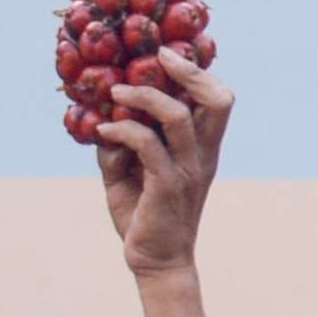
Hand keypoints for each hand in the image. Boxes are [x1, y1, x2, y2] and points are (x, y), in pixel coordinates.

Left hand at [93, 55, 230, 280]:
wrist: (157, 262)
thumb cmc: (145, 216)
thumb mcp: (129, 174)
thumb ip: (120, 145)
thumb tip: (98, 118)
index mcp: (202, 149)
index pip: (219, 100)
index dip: (200, 73)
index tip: (168, 55)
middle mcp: (203, 155)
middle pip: (219, 100)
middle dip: (189, 71)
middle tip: (159, 56)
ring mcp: (187, 169)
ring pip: (179, 116)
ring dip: (145, 95)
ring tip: (118, 90)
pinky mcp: (167, 185)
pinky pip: (147, 145)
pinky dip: (123, 129)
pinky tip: (103, 130)